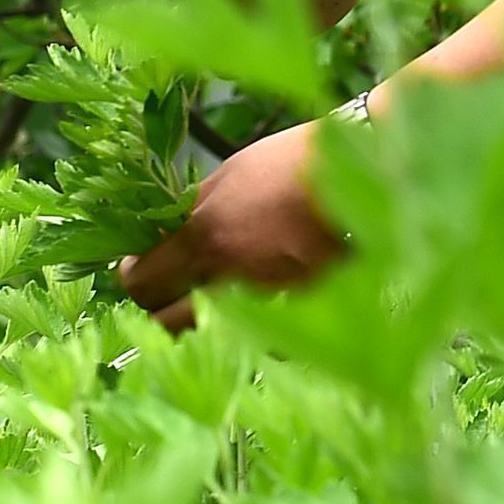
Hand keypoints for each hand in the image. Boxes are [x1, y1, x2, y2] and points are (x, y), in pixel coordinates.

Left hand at [117, 120, 345, 329]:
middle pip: (165, 323)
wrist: (367, 175)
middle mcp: (230, 282)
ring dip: (203, 321)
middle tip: (175, 286)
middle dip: (163, 307)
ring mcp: (266, 308)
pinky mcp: (300, 321)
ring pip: (208, 336)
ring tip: (219, 290)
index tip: (143, 265)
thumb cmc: (291, 166)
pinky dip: (251, 326)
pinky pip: (257, 337)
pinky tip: (260, 296)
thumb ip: (188, 214)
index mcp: (205, 239)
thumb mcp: (227, 177)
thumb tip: (156, 237)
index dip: (136, 276)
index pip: (139, 284)